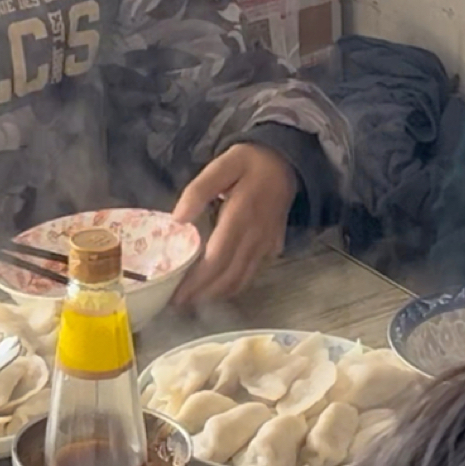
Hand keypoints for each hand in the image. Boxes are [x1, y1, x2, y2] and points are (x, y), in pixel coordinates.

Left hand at [170, 141, 296, 305]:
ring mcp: (267, 244)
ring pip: (242, 280)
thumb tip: (177, 219)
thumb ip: (199, 191)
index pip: (217, 259)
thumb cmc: (250, 162)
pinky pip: (252, 273)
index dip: (197, 282)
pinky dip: (233, 285)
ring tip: (194, 300)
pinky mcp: (273, 247)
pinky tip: (217, 287)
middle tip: (178, 303)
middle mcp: (256, 237)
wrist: (288, 161)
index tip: (177, 295)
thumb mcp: (222, 165)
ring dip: (218, 294)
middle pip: (228, 277)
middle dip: (203, 295)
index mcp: (241, 217)